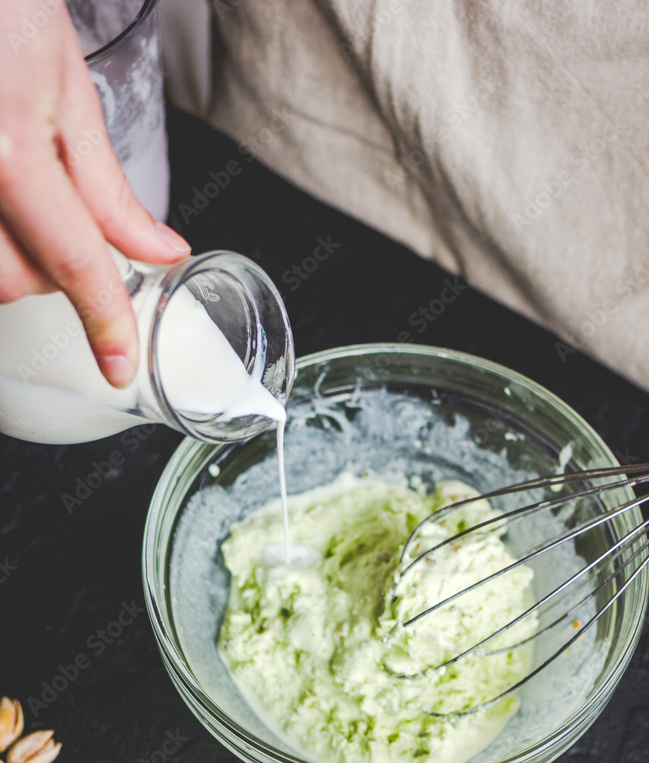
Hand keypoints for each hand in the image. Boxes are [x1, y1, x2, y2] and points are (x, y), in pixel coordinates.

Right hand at [0, 0, 190, 386]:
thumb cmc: (0, 4)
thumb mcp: (66, 84)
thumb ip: (107, 186)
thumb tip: (158, 250)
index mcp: (8, 150)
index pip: (74, 261)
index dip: (105, 322)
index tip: (120, 365)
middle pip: (13, 281)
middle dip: (50, 270)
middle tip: (59, 218)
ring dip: (10, 260)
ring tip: (18, 200)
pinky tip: (3, 208)